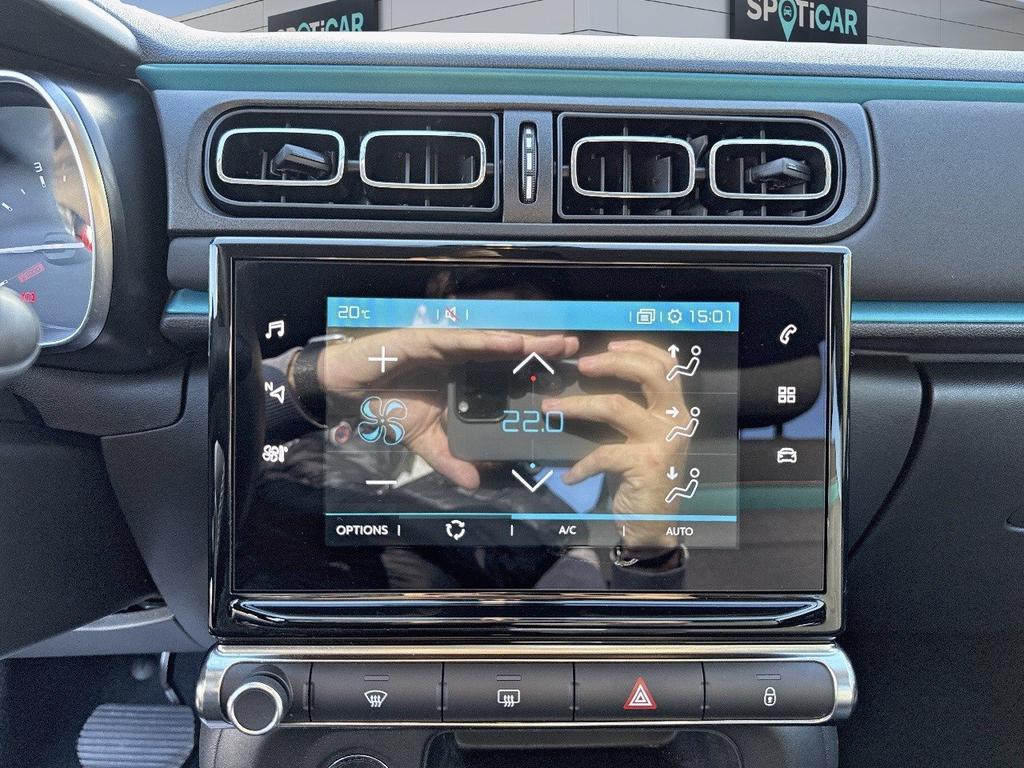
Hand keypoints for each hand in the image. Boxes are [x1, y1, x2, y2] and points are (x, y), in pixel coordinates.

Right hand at [318, 328, 578, 489]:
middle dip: (542, 350)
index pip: (507, 375)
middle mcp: (462, 360)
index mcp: (466, 380)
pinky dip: (489, 342)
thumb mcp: (424, 441)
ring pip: (494, 343)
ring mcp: (448, 348)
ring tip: (556, 343)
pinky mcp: (428, 340)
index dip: (535, 373)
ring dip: (527, 342)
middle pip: (510, 355)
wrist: (349, 388)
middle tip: (575, 349)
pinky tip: (513, 343)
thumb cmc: (387, 405)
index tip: (567, 376)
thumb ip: (449, 459)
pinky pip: (464, 341)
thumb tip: (475, 484)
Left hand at [541, 339, 687, 548]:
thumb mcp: (643, 438)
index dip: (637, 349)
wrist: (652, 523)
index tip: (608, 344)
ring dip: (577, 405)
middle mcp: (675, 420)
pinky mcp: (647, 464)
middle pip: (648, 374)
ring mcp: (663, 441)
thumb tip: (588, 382)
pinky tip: (569, 475)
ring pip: (617, 406)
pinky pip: (604, 454)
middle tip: (582, 366)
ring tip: (550, 408)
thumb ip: (631, 412)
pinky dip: (581, 465)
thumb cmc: (641, 477)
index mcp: (674, 410)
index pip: (665, 365)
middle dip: (612, 363)